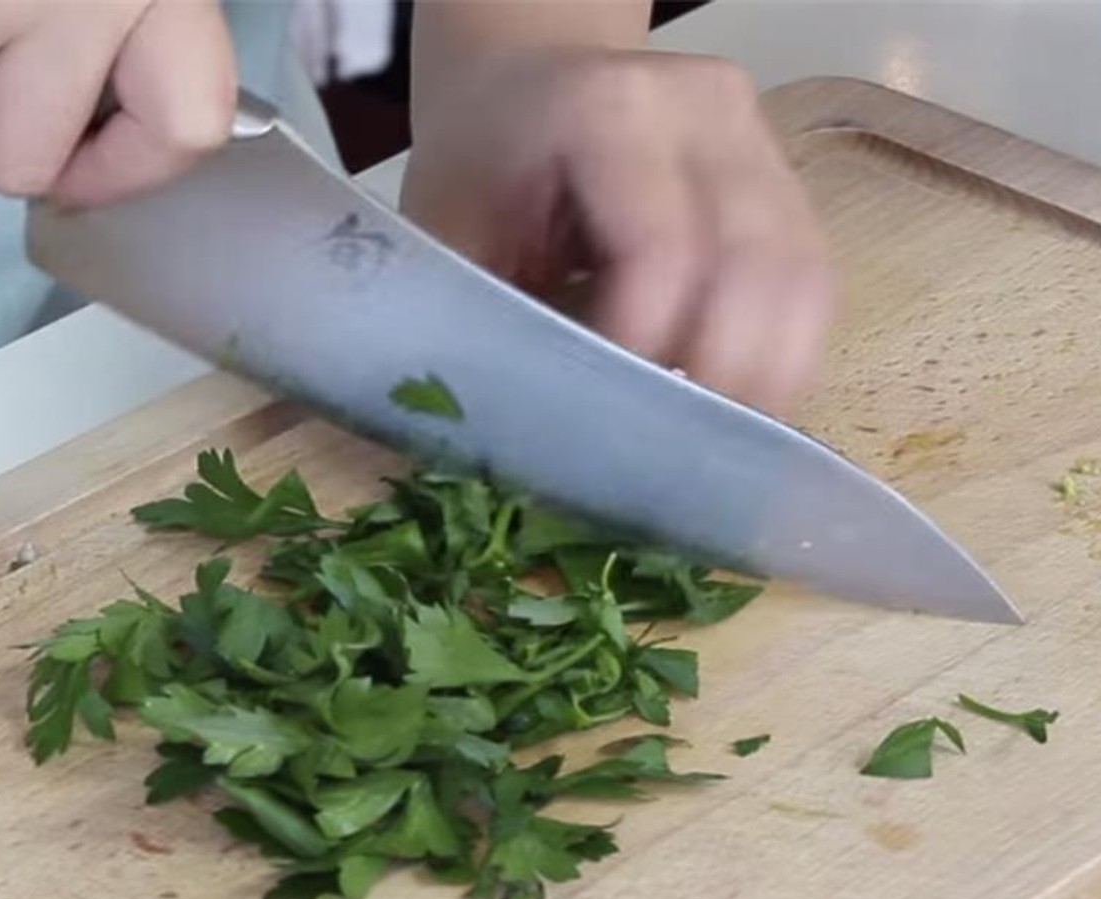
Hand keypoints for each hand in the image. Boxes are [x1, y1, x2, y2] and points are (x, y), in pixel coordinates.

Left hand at [400, 49, 835, 416]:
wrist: (526, 86)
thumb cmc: (479, 165)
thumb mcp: (448, 235)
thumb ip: (480, 324)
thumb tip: (509, 448)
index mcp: (608, 110)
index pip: (661, 249)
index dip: (644, 348)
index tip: (607, 422)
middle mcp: (705, 112)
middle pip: (756, 269)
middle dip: (716, 379)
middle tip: (665, 452)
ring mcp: (759, 143)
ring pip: (802, 282)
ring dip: (760, 378)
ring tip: (702, 440)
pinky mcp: (788, 186)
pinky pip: (811, 286)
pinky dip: (779, 356)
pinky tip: (730, 403)